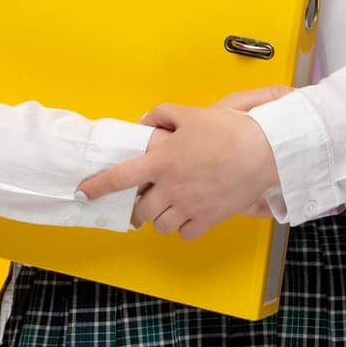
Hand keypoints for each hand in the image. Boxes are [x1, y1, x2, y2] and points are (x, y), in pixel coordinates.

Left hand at [78, 88, 292, 238]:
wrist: (263, 151)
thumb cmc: (227, 130)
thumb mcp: (191, 113)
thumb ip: (162, 115)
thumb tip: (146, 122)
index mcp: (161, 162)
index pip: (120, 177)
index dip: (97, 187)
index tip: (83, 193)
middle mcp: (170, 189)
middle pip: (141, 210)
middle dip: (139, 207)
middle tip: (146, 198)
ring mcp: (189, 207)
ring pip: (160, 225)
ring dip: (160, 218)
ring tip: (169, 206)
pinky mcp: (208, 219)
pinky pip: (185, 233)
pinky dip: (183, 227)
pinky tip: (190, 214)